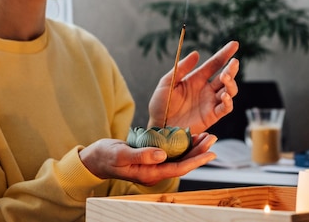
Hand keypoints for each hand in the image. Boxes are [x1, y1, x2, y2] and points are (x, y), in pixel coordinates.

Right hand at [79, 133, 217, 184]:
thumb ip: (142, 155)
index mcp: (149, 174)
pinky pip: (172, 154)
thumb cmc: (106, 156)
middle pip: (183, 164)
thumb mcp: (122, 154)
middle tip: (212, 138)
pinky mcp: (152, 159)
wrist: (96, 158)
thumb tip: (162, 155)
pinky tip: (190, 136)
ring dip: (193, 148)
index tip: (210, 153)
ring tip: (206, 136)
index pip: (178, 169)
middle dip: (199, 152)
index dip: (195, 161)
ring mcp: (154, 166)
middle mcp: (155, 172)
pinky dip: (182, 145)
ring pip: (179, 158)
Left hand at [148, 41, 238, 134]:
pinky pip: (225, 108)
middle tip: (233, 62)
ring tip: (225, 77)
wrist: (158, 127)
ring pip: (229, 91)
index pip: (214, 64)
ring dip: (231, 84)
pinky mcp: (211, 116)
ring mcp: (210, 103)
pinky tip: (224, 96)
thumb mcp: (167, 83)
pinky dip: (228, 102)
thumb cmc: (160, 105)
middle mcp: (206, 90)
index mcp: (196, 79)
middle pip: (225, 77)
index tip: (234, 44)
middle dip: (232, 69)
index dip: (224, 54)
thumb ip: (181, 69)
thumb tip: (196, 53)